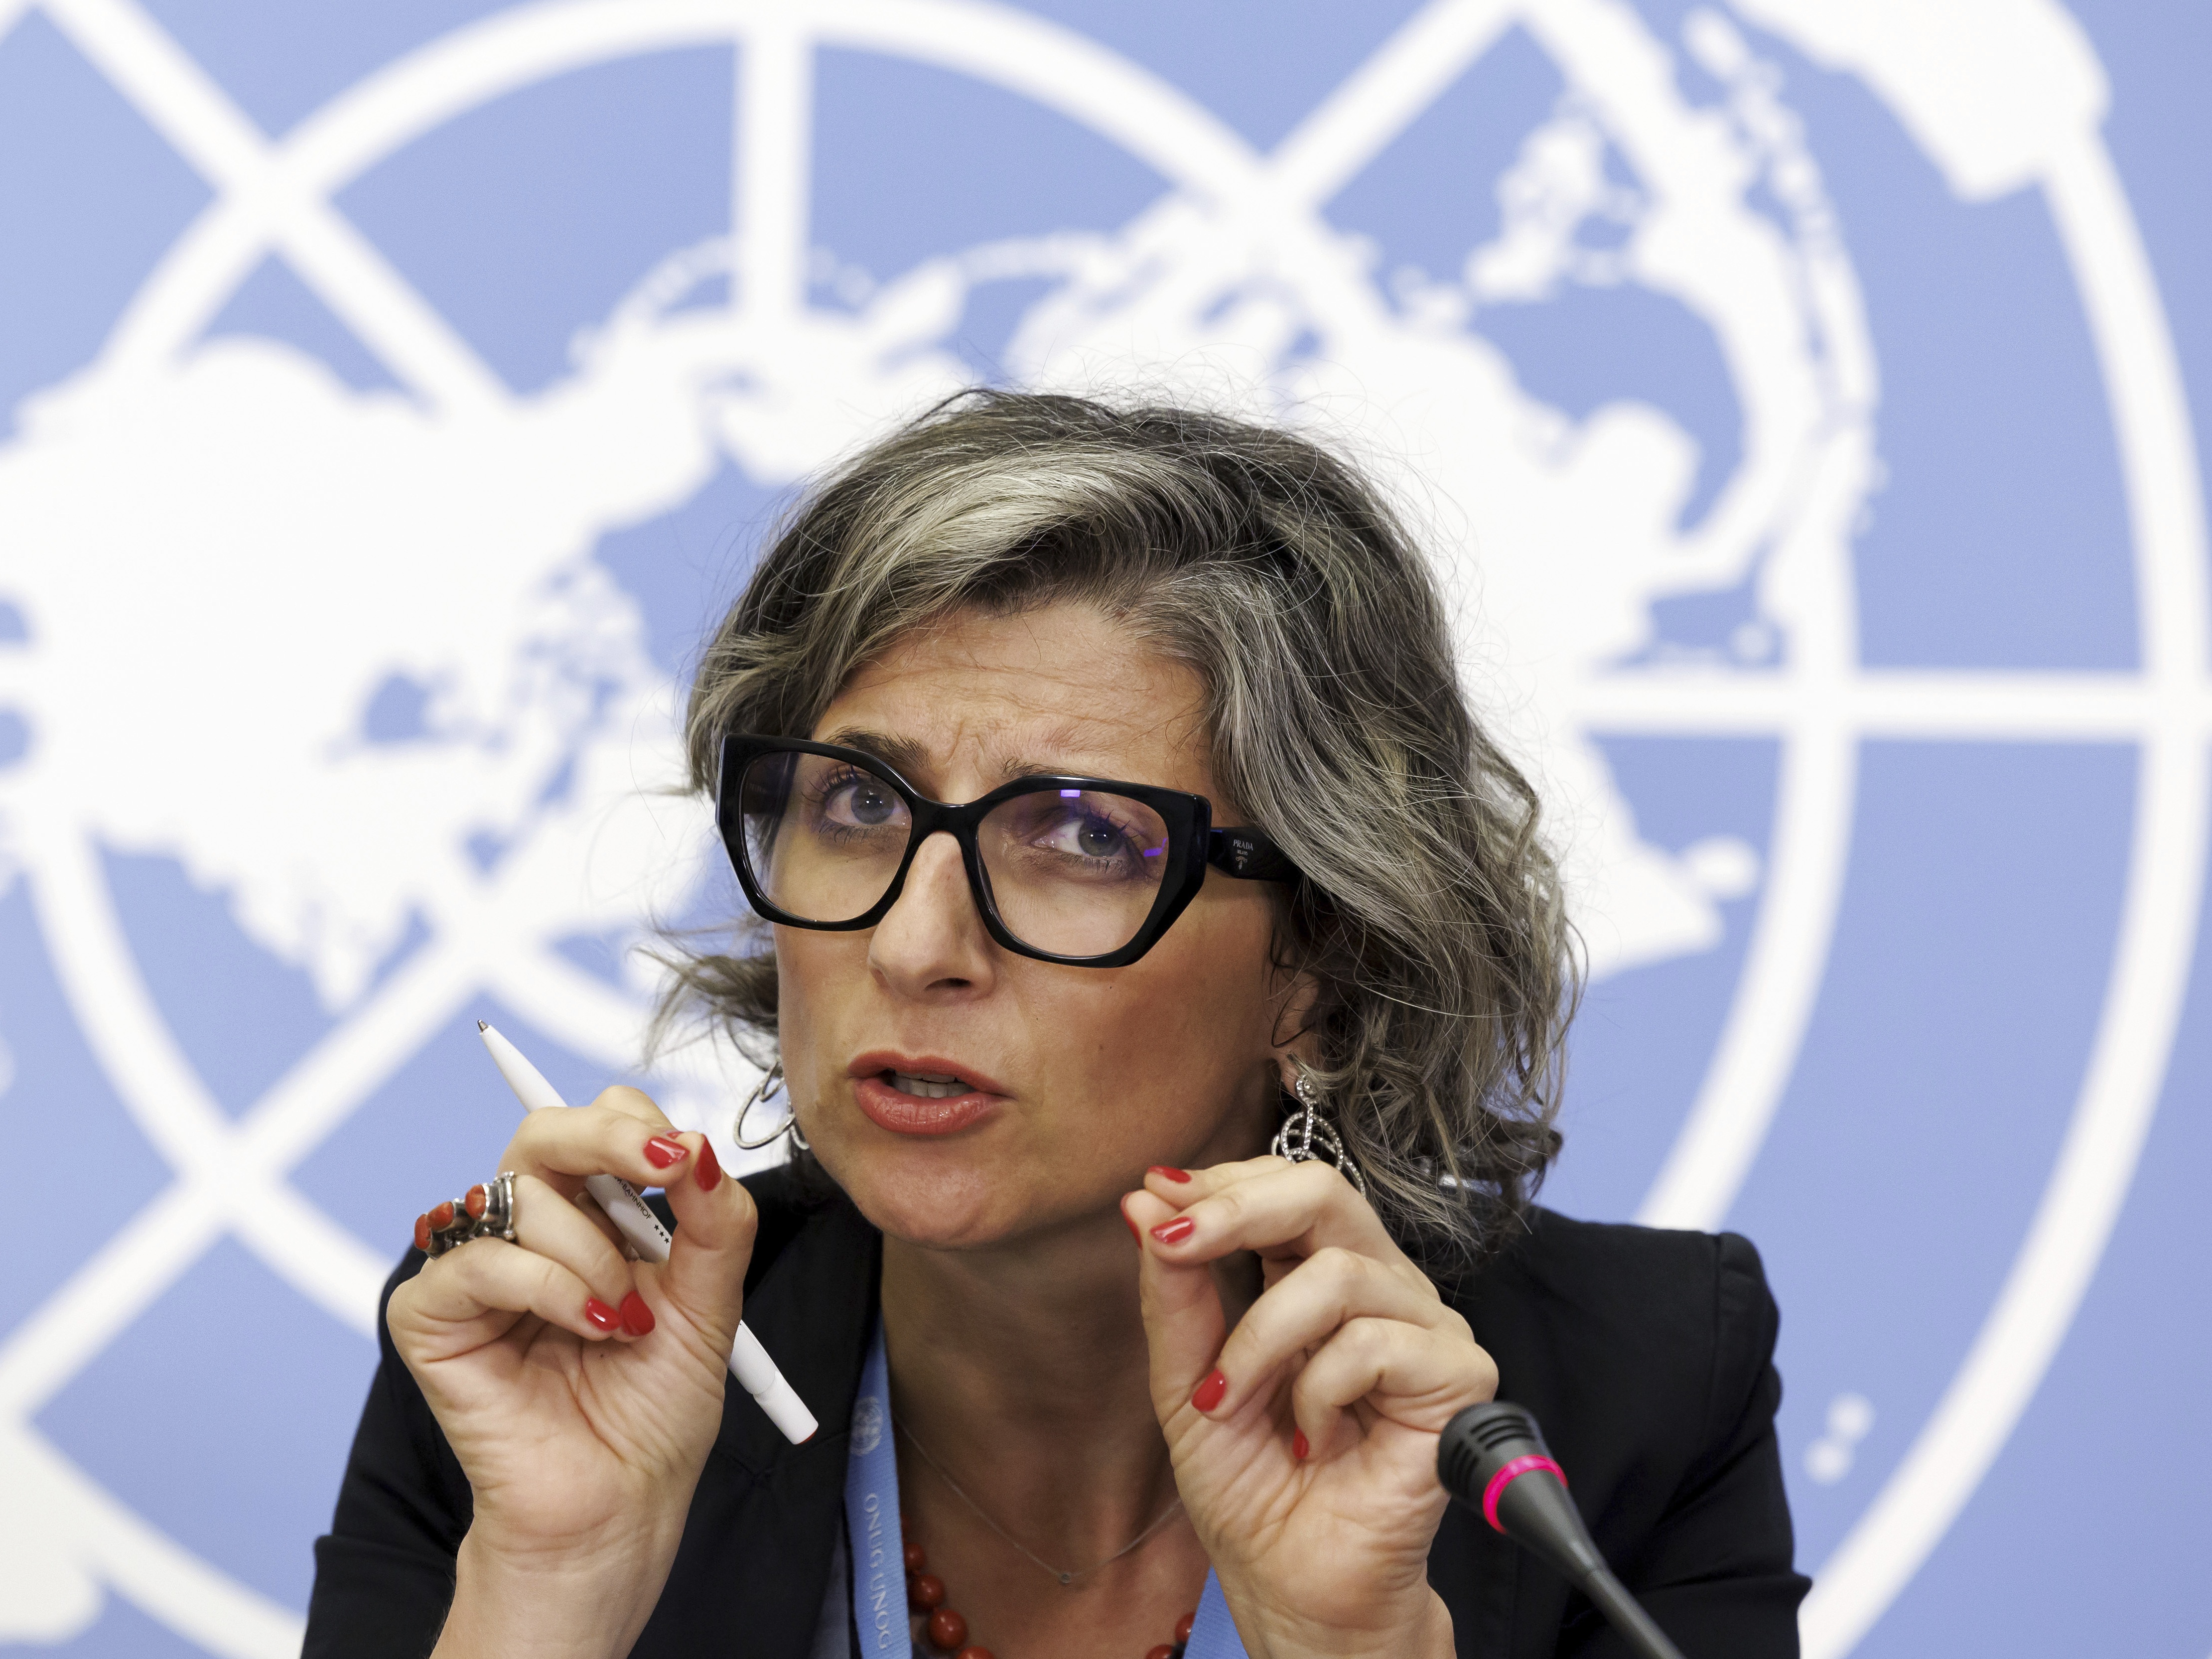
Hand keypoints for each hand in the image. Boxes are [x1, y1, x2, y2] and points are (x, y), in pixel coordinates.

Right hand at [384, 1088, 754, 1658]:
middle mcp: (529, 1231)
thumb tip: (701, 1145)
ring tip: (624, 1321)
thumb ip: (714, 1222)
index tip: (683, 1161)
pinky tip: (589, 1328)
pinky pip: (479, 1261)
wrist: (620, 1504)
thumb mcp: (711, 1304)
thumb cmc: (655, 1410)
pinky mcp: (430, 1316)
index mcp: (592, 1216)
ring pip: (521, 1196)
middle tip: (660, 1168)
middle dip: (608, 1140)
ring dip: (592, 1252)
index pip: (601, 1124)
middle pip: (545, 1132)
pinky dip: (546, 1287)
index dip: (640, 1126)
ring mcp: (475, 1269)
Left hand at [1124, 1157, 1491, 1658]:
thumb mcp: (1187, 1381)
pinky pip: (1375, 1343)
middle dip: (1237, 1209)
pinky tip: (1309, 1438)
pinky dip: (1319, 1391)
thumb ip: (1174, 1292)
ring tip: (1232, 1405)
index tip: (1155, 1196)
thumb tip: (1144, 1200)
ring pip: (1339, 1274)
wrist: (1294, 1584)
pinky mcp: (1457, 1376)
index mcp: (1318, 1274)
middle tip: (1174, 1243)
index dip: (1220, 1183)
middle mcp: (1378, 1286)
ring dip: (1260, 1340)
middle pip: (1324, 1191)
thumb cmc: (1251, 1486)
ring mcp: (1424, 1326)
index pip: (1282, 1187)